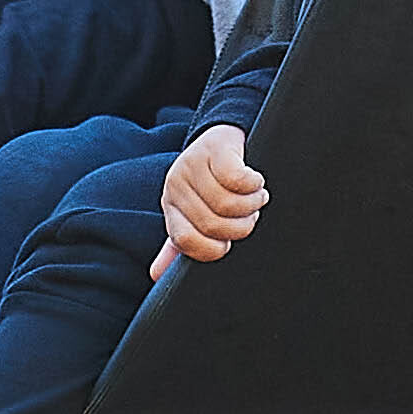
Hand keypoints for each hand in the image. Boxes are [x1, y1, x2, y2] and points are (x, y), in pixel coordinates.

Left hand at [161, 122, 266, 266]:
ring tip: (257, 198)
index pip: (185, 241)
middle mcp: (176, 186)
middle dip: (241, 225)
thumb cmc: (209, 182)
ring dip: (252, 205)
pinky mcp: (214, 148)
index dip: (213, 248)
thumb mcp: (191, 212)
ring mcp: (193, 164)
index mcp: (171, 206)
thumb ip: (181, 241)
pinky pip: (237, 179)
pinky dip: (254, 185)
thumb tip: (155, 275)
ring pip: (227, 204)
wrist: (221, 138)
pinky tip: (256, 182)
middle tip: (250, 215)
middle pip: (213, 224)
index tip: (228, 241)